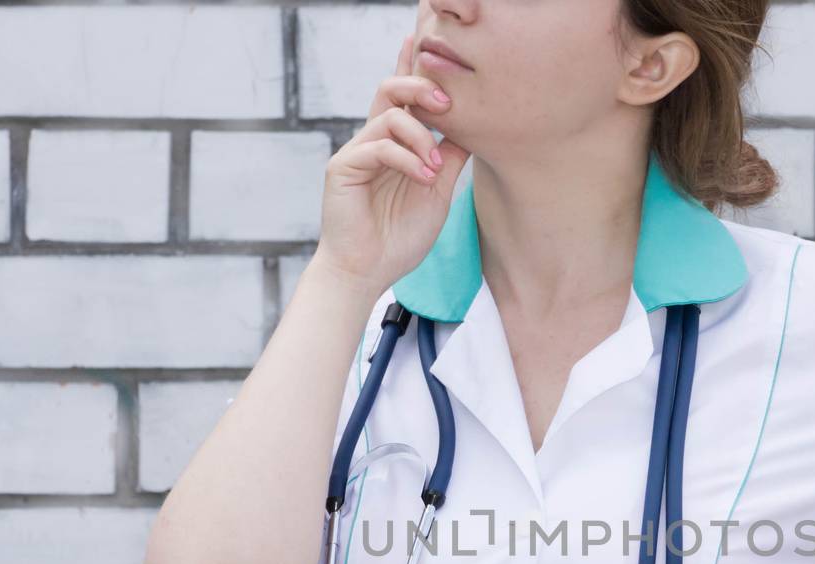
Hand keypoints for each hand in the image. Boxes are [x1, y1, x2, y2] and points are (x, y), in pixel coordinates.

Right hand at [315, 33, 472, 290]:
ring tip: (434, 169)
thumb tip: (471, 127)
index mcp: (394, 144)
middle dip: (420, 85)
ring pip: (389, 115)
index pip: (403, 98)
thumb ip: (450, 158)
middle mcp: (373, 141)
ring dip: (421, 136)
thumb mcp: (438, 193)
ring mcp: (356, 151)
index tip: (424, 40)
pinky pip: (378, 145)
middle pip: (391, 90)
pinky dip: (406, 157)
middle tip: (446, 101)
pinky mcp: (343, 167)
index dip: (412, 67)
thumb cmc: (399, 238)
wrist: (368, 272)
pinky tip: (422, 176)